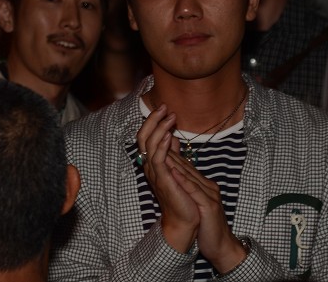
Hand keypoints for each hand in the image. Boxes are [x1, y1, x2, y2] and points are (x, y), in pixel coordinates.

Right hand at [136, 103, 198, 251]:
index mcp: (152, 163)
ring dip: (160, 128)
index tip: (164, 108)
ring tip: (169, 116)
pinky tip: (170, 135)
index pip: (146, 136)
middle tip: (164, 107)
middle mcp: (150, 166)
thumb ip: (174, 152)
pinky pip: (158, 159)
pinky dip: (163, 145)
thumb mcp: (177, 168)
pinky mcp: (163, 180)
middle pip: (143, 137)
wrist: (184, 220)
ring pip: (149, 144)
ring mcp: (155, 173)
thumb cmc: (182, 196)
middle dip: (153, 120)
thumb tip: (174, 135)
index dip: (153, 121)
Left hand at [168, 152, 246, 272]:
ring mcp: (210, 195)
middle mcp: (208, 187)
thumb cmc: (206, 226)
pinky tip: (174, 172)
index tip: (157, 145)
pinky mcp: (209, 206)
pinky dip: (184, 181)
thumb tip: (177, 181)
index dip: (171, 156)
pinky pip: (195, 191)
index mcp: (204, 186)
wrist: (220, 245)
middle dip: (171, 154)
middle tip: (157, 141)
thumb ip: (189, 191)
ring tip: (161, 151)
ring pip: (190, 176)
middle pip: (187, 167)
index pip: (186, 167)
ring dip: (175, 163)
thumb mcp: (196, 205)